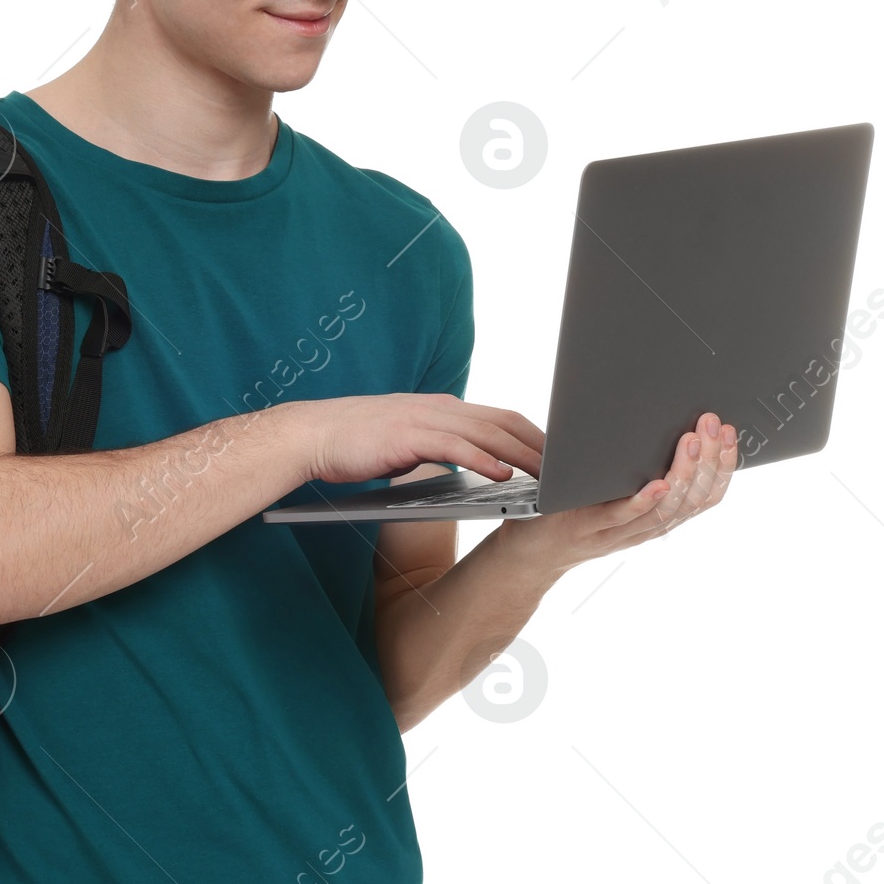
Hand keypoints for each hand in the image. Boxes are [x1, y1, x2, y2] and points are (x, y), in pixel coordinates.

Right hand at [281, 393, 544, 485]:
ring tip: (550, 476)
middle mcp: (440, 407)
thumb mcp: (408, 442)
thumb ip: (439, 446)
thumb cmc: (356, 443)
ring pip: (487, 433)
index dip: (534, 435)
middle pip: (504, 422)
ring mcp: (424, 419)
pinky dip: (483, 460)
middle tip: (571, 466)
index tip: (560, 455)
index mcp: (442, 408)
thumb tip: (469, 463)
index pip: (500, 418)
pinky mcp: (408, 436)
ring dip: (523, 455)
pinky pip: (455, 447)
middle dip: (541, 444)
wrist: (313, 435)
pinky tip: (503, 475)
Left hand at [508, 411, 737, 579]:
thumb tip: (660, 416)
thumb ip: (637, 465)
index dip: (724, 465)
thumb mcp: (613, 489)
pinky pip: (624, 518)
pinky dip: (645, 501)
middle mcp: (645, 528)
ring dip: (684, 472)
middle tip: (714, 425)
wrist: (529, 552)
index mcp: (657, 516)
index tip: (730, 433)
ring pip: (667, 509)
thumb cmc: (572, 511)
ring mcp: (618, 531)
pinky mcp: (588, 529)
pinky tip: (658, 483)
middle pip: (694, 499)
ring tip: (693, 441)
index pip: (706, 495)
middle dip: (711, 459)